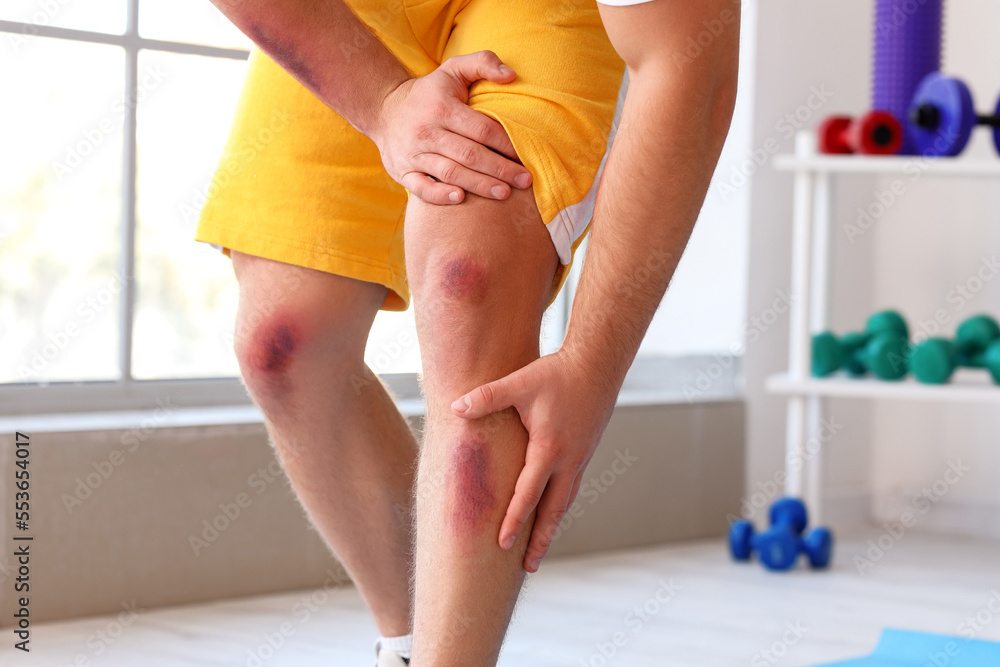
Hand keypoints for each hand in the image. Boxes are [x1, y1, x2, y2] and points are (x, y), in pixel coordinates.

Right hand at [372, 50, 532, 204]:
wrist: (384, 109)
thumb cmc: (430, 93)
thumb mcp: (453, 69)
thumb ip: (483, 63)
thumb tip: (511, 75)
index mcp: (443, 108)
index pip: (482, 129)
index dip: (507, 144)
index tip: (526, 155)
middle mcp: (427, 132)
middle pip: (470, 155)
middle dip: (500, 169)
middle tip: (525, 180)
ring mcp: (413, 154)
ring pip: (451, 173)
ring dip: (480, 185)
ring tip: (505, 193)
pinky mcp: (402, 172)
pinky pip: (422, 188)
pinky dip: (440, 195)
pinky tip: (461, 198)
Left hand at [449, 349, 617, 572]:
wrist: (598, 364)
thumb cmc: (556, 373)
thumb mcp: (519, 383)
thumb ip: (486, 397)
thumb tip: (454, 407)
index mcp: (550, 449)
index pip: (529, 494)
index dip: (515, 520)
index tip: (503, 544)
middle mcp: (568, 460)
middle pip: (553, 511)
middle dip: (540, 540)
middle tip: (528, 568)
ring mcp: (580, 459)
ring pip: (565, 502)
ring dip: (552, 527)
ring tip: (540, 549)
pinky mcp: (585, 452)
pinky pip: (571, 488)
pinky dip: (560, 507)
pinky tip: (552, 514)